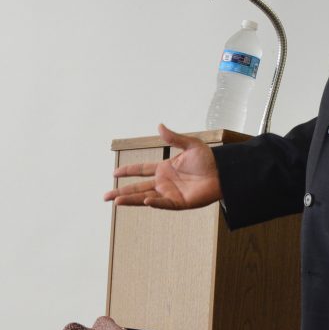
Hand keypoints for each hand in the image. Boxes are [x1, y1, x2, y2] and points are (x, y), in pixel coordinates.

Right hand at [103, 124, 222, 209]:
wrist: (223, 173)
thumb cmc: (209, 160)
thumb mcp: (190, 145)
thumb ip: (174, 138)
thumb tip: (159, 126)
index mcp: (164, 168)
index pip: (141, 170)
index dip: (128, 171)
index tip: (114, 172)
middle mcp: (164, 182)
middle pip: (138, 187)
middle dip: (121, 191)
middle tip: (105, 196)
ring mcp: (170, 194)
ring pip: (145, 197)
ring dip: (131, 199)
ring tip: (116, 201)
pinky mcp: (180, 203)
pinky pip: (164, 204)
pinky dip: (155, 203)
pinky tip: (144, 201)